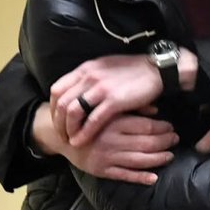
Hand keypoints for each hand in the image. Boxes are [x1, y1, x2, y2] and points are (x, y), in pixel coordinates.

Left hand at [49, 49, 196, 145]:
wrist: (156, 69)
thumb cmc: (132, 70)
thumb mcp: (104, 68)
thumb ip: (89, 77)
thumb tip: (76, 90)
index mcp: (85, 69)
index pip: (57, 89)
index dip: (53, 108)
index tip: (56, 119)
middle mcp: (89, 77)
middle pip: (61, 102)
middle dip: (58, 122)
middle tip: (61, 134)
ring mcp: (100, 88)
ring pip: (73, 111)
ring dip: (68, 129)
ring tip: (69, 139)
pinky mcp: (114, 101)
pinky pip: (92, 120)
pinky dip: (83, 133)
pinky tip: (80, 142)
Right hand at [61, 112, 177, 183]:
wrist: (61, 135)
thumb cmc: (88, 119)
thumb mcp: (107, 109)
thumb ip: (130, 108)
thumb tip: (156, 109)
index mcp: (113, 122)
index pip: (145, 127)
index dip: (162, 128)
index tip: (171, 127)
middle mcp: (111, 140)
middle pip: (146, 143)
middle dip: (164, 142)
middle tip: (175, 139)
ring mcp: (107, 157)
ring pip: (139, 160)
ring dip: (158, 159)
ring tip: (170, 155)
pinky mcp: (102, 170)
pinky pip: (124, 176)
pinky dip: (140, 178)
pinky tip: (153, 178)